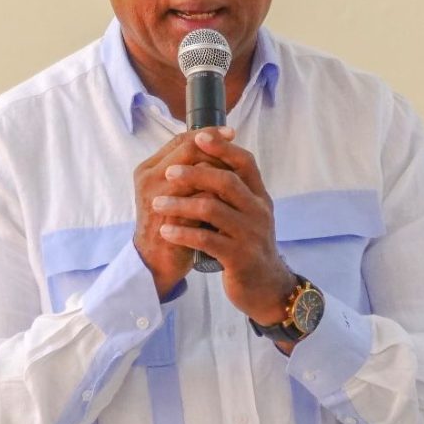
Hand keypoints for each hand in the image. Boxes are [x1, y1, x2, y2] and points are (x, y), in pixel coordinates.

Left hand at [152, 129, 296, 325]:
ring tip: (157, 203)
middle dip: (194, 173)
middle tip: (168, 173)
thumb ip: (232, 190)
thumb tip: (204, 158)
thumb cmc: (247, 244)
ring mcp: (251, 234)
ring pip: (213, 209)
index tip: (199, 136)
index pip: (245, 162)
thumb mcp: (248, 213)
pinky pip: (207, 240)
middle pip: (226, 181)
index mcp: (259, 196)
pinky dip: (183, 233)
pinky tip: (167, 231)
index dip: (222, 147)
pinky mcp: (240, 258)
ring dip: (181, 204)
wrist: (266, 287)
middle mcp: (259, 211)